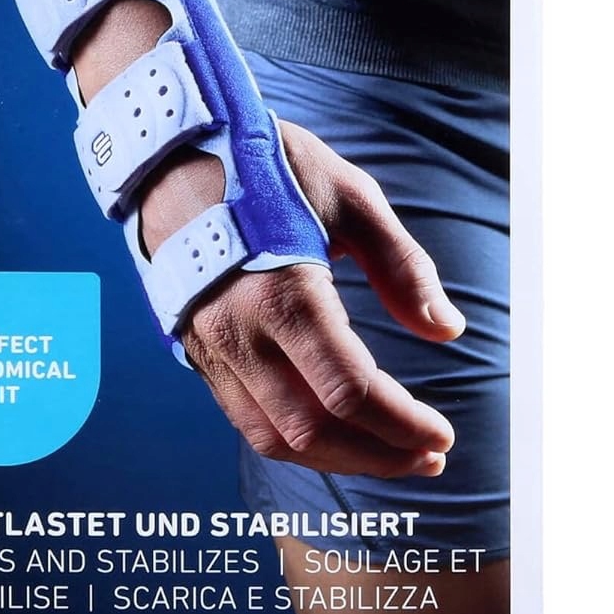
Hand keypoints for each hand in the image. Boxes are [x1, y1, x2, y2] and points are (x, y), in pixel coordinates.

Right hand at [159, 122, 463, 478]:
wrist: (167, 154)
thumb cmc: (264, 166)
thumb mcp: (348, 196)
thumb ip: (401, 267)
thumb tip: (446, 329)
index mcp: (282, 293)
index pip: (350, 391)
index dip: (403, 424)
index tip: (442, 435)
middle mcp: (238, 333)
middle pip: (314, 430)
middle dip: (380, 453)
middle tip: (429, 455)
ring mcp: (209, 347)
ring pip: (275, 438)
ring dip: (339, 459)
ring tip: (390, 453)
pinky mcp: (196, 351)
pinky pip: (246, 418)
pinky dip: (296, 440)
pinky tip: (335, 431)